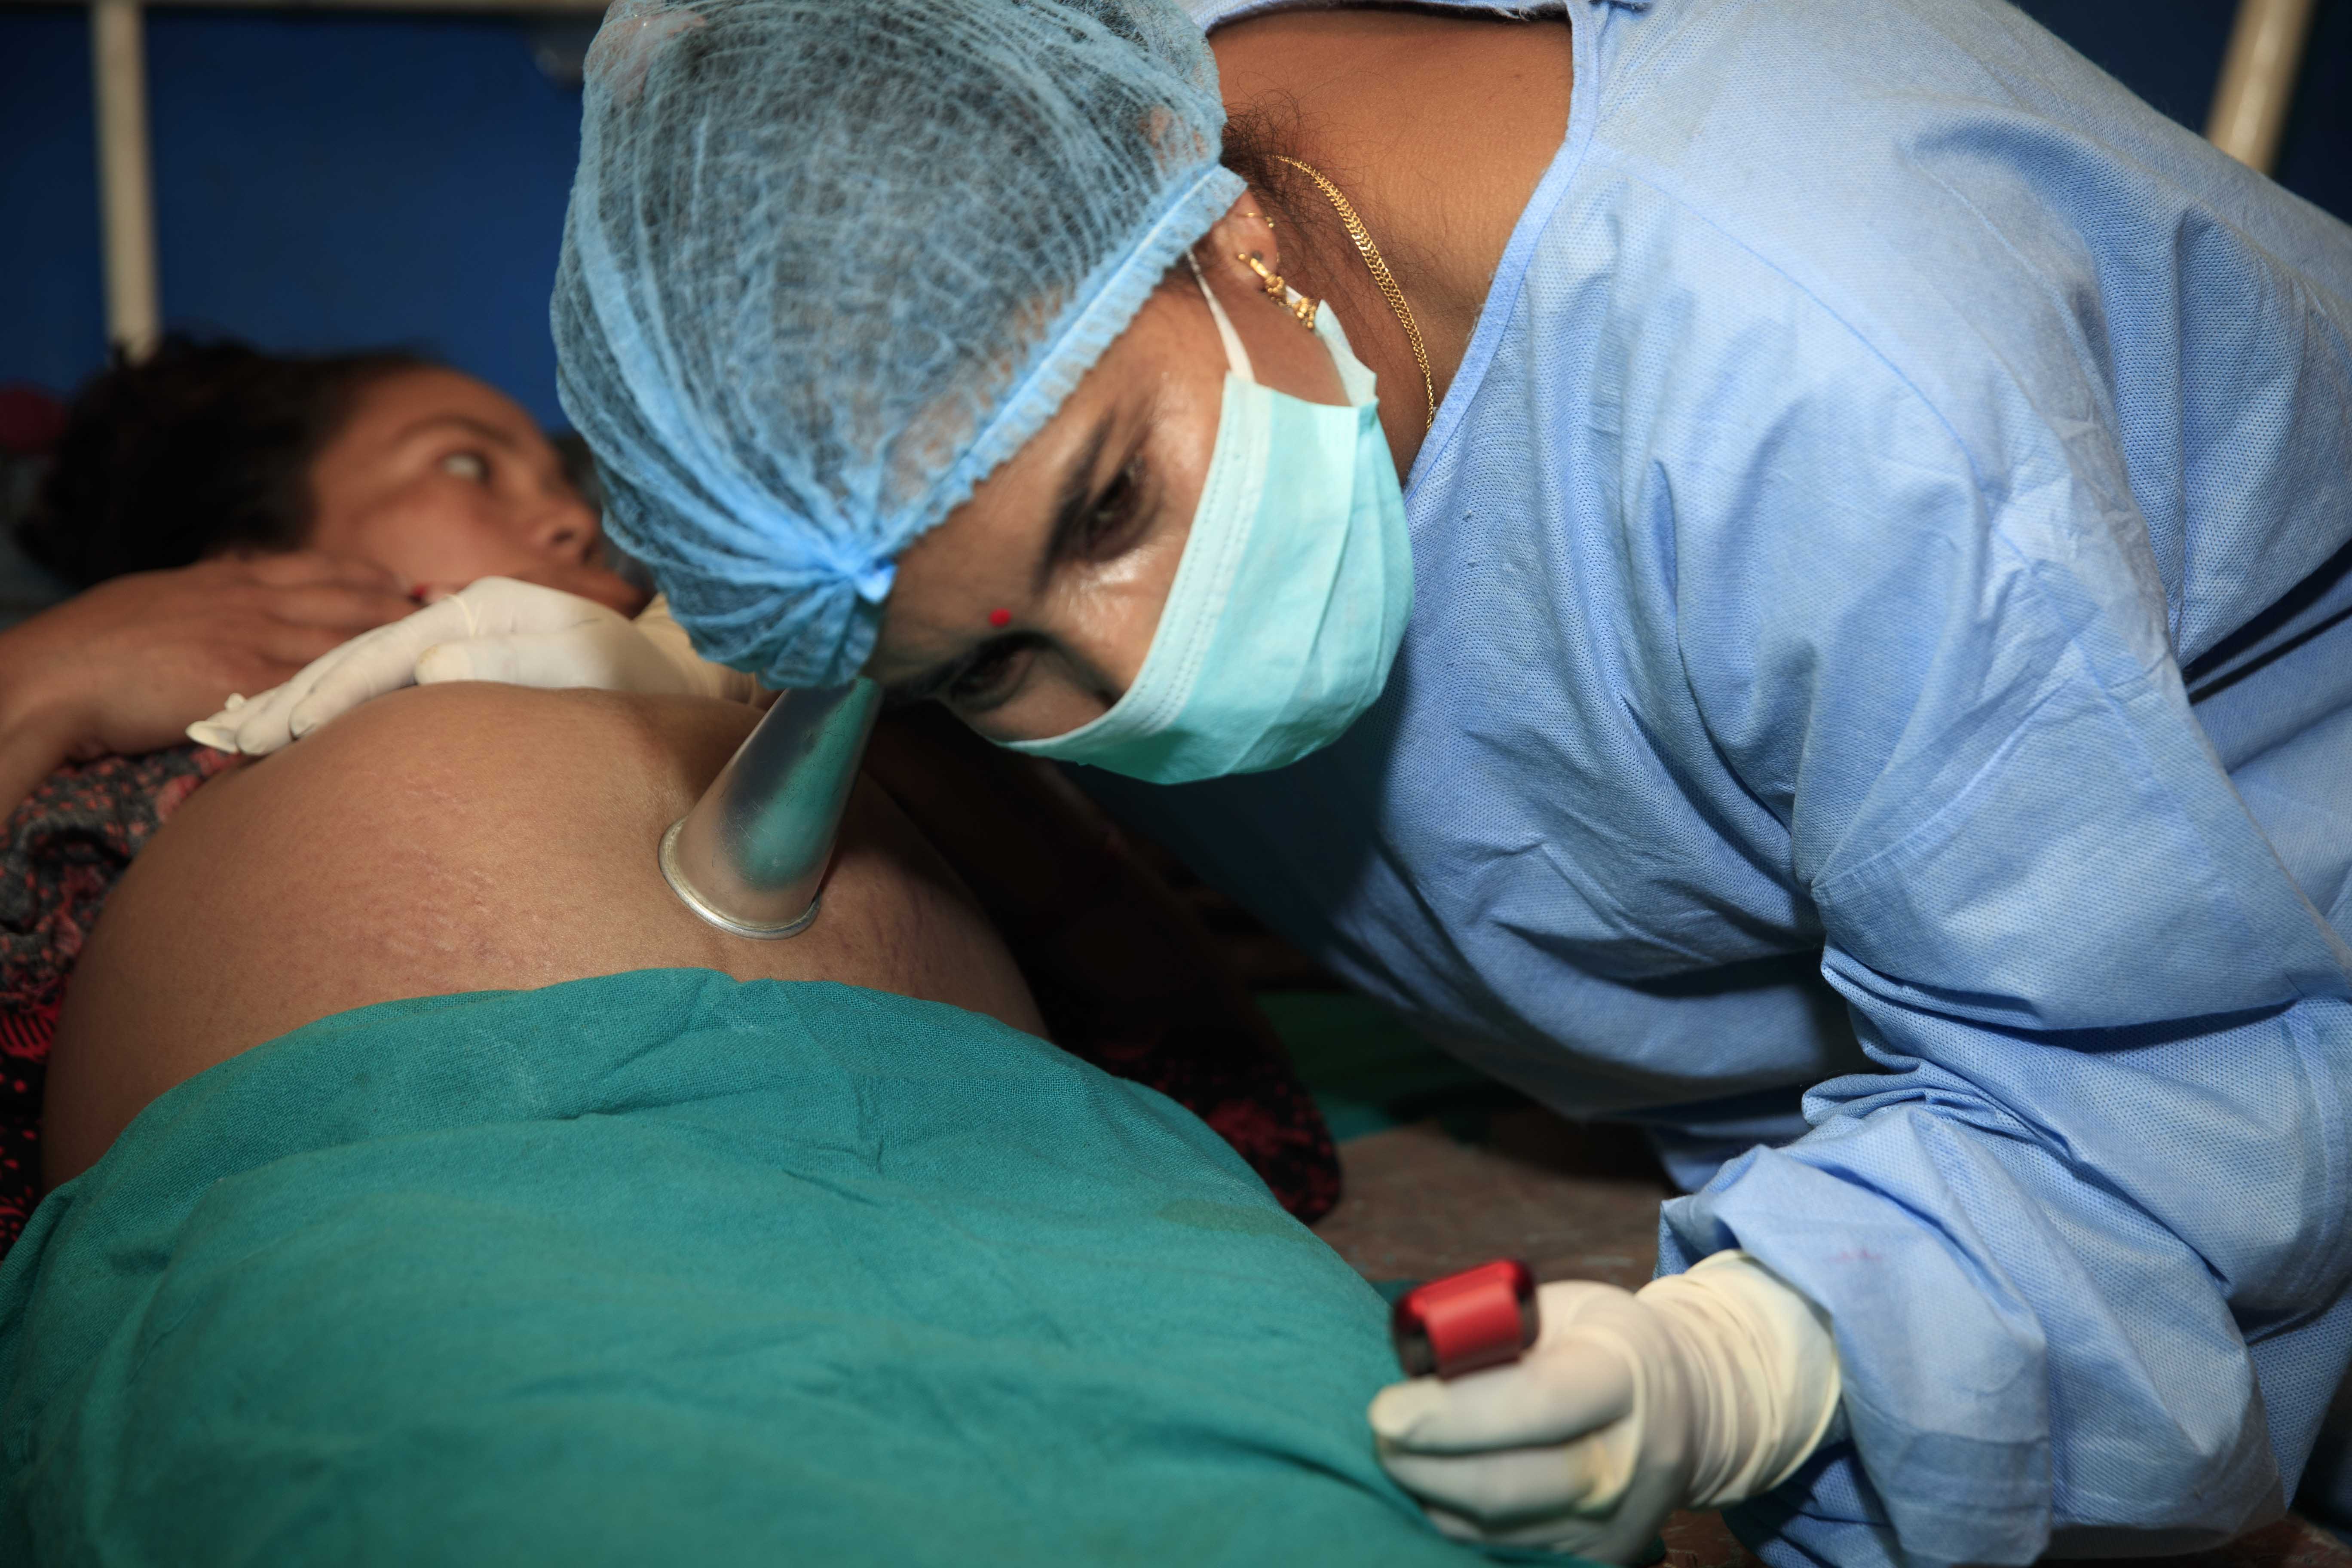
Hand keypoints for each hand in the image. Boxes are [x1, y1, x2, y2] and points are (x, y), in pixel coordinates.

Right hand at [0, 552, 417, 761]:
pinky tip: (398, 693)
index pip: (315, 569)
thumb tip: (235, 597)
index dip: (366, 577)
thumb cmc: (95, 647)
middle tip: (453, 618)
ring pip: (342, 638)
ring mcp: (249, 640)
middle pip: (346, 601)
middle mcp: (247, 602)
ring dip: (396, 646)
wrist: (53, 676)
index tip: (404, 584)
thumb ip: (206, 601)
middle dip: (401, 610)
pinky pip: (317, 684)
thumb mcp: (159, 603)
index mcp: (225, 579)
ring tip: (445, 652)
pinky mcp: (243, 681)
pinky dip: (360, 686)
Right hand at [189, 578, 747, 755]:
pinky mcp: (462, 665)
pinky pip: (385, 688)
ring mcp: (458, 639)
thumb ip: (508, 663)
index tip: (282, 728)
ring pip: (363, 671)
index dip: (328, 691)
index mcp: (480, 607)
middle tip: (229, 740)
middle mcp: (459, 616)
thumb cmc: (635, 676)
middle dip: (293, 696)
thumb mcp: (581, 665)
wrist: (674, 677)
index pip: (383, 652)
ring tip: (241, 736)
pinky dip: (339, 708)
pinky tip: (302, 733)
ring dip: (303, 702)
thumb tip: (426, 666)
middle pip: (356, 655)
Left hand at [1369, 1252, 1839, 1560]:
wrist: (1691, 1409)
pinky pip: (1503, 1552)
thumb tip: (1416, 1359)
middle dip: (1422, 1466)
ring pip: (1493, 1530)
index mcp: (1622, 1380)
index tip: (1385, 1410)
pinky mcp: (1597, 1561)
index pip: (1534, 1404)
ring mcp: (1614, 1524)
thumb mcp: (1562, 1308)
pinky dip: (1456, 1522)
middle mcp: (1626, 1463)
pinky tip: (1436, 1485)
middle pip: (1506, 1485)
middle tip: (1378, 1436)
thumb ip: (1495, 1328)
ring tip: (1401, 1454)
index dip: (1451, 1413)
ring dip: (1430, 1496)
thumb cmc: (1604, 1345)